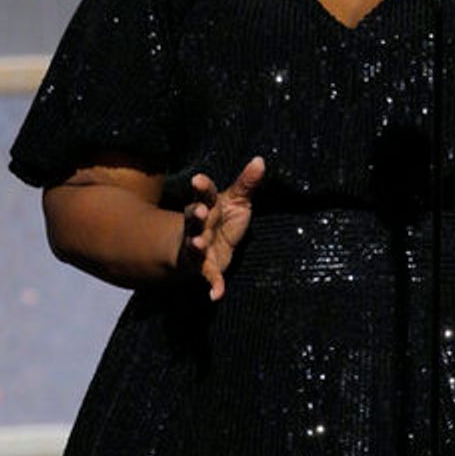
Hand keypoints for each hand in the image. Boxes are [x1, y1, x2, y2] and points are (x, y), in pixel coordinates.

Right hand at [180, 156, 265, 300]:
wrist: (203, 248)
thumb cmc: (222, 220)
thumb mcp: (235, 200)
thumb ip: (246, 183)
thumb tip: (260, 160)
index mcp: (208, 205)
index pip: (203, 193)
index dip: (201, 187)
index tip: (197, 180)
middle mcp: (199, 224)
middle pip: (194, 217)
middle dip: (196, 213)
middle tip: (199, 210)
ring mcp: (198, 246)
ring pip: (194, 244)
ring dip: (195, 244)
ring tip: (198, 244)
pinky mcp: (205, 267)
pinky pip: (208, 276)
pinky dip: (213, 285)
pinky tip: (216, 295)